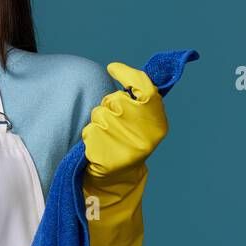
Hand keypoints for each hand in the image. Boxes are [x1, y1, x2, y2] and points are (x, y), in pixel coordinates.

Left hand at [81, 61, 168, 179]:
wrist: (119, 177)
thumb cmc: (130, 141)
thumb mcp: (143, 122)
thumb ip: (138, 99)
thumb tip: (116, 68)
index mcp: (157, 124)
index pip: (146, 89)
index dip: (128, 75)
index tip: (113, 68)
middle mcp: (142, 132)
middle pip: (115, 99)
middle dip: (110, 105)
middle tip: (116, 122)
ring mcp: (121, 143)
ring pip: (99, 113)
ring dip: (99, 121)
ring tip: (108, 136)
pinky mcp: (103, 152)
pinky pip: (89, 129)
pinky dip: (91, 135)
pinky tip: (99, 146)